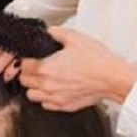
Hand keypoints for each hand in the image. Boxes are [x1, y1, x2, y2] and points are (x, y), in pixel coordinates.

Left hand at [16, 26, 136, 109]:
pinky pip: (45, 104)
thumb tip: (49, 31)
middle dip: (28, 72)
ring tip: (43, 79)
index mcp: (46, 68)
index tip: (32, 57)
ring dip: (34, 86)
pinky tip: (54, 89)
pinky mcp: (64, 106)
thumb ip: (57, 33)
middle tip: (37, 66)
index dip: (26, 59)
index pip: (23, 65)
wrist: (113, 78)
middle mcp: (47, 85)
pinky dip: (46, 97)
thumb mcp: (75, 38)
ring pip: (31, 95)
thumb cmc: (97, 60)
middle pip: (24, 80)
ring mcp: (55, 97)